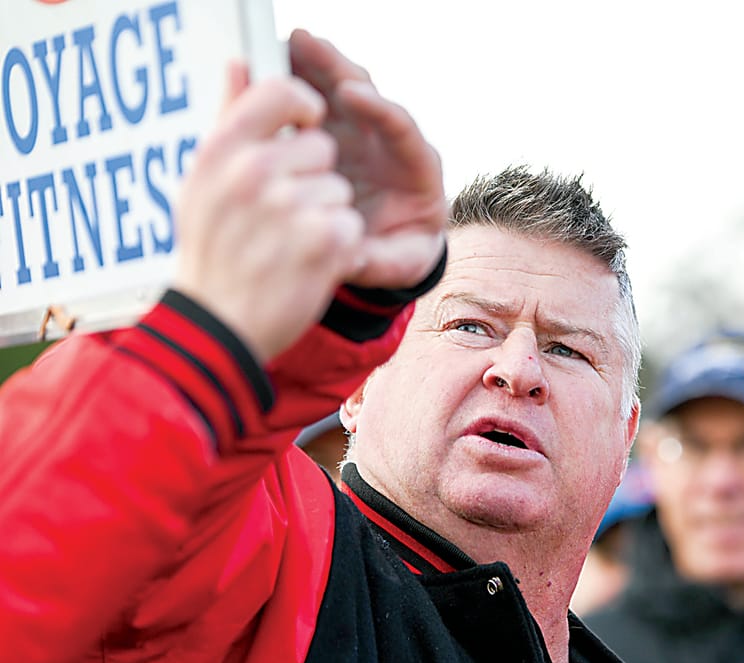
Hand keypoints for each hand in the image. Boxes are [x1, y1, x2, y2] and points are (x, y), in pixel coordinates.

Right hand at [172, 63, 364, 361]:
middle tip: (279, 220)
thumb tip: (240, 63)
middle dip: (312, 179)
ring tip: (286, 250)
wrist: (217, 330)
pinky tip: (306, 269)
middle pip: (320, 147)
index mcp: (221, 151)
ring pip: (339, 191)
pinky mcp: (326, 240)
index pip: (280, 93)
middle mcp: (253, 172)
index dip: (303, 106)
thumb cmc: (211, 253)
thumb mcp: (203, 184)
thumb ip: (229, 120)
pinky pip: (351, 225)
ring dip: (324, 219)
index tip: (306, 125)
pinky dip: (338, 251)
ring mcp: (290, 206)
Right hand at [289, 30, 446, 289]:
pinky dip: (294, 87)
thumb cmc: (399, 252)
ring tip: (284, 44)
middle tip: (307, 43)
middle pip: (366, 93)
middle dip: (337, 67)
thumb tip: (356, 257)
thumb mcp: (397, 263)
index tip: (350, 93)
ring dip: (311, 66)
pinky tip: (267, 72)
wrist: (389, 245)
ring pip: (336, 89)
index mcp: (417, 168)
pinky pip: (315, 102)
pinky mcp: (333, 134)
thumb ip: (382, 261)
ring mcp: (359, 133)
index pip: (401, 127)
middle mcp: (387, 142)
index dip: (377, 108)